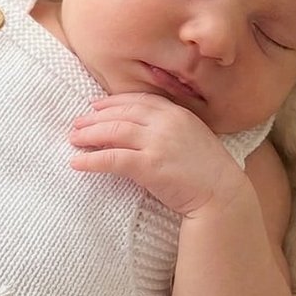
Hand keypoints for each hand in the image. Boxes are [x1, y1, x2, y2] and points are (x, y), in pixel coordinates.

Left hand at [68, 93, 245, 216]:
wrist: (223, 195)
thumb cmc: (207, 172)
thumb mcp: (192, 138)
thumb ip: (170, 129)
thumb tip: (141, 130)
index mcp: (177, 113)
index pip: (138, 101)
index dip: (113, 103)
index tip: (95, 106)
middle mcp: (167, 123)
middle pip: (122, 114)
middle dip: (95, 118)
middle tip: (76, 124)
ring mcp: (158, 143)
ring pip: (114, 132)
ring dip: (90, 135)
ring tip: (73, 140)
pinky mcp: (149, 166)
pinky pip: (113, 159)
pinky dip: (92, 160)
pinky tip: (77, 164)